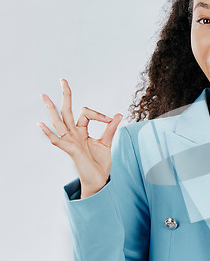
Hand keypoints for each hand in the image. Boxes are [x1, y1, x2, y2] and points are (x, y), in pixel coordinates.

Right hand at [38, 79, 122, 197]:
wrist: (99, 180)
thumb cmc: (99, 163)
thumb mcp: (106, 142)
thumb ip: (110, 128)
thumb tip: (117, 114)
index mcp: (82, 131)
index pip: (86, 113)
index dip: (99, 114)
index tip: (111, 119)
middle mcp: (74, 135)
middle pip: (67, 111)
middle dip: (66, 96)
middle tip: (63, 80)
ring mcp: (70, 142)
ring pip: (59, 122)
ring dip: (51, 110)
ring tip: (44, 96)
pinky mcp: (71, 151)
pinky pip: (57, 141)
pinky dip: (49, 133)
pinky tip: (41, 124)